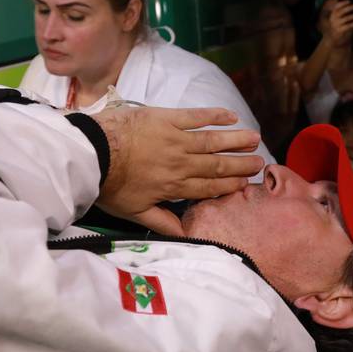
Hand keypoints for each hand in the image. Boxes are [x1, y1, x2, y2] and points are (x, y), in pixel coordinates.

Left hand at [92, 106, 263, 235]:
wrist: (92, 152)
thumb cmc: (110, 185)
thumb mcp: (134, 213)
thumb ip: (163, 222)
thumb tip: (186, 236)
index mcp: (174, 186)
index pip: (209, 186)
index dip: (230, 184)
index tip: (246, 182)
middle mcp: (181, 162)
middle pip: (217, 163)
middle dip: (240, 163)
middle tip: (260, 161)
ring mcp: (175, 138)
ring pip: (213, 140)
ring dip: (235, 140)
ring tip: (255, 139)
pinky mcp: (166, 117)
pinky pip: (196, 115)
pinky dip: (215, 115)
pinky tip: (231, 115)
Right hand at [326, 0, 352, 46]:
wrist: (333, 38)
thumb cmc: (339, 26)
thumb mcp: (339, 18)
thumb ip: (344, 12)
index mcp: (333, 14)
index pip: (336, 7)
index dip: (342, 3)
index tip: (349, 1)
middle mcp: (333, 19)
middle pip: (341, 11)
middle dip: (350, 7)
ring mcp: (336, 25)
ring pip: (346, 18)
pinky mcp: (339, 30)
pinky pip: (347, 26)